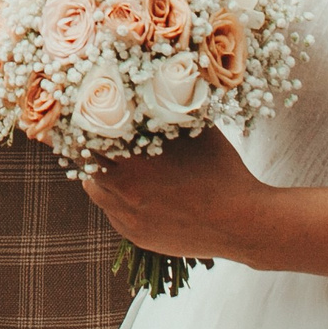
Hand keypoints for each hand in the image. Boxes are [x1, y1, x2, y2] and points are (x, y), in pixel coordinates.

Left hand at [80, 129, 270, 263]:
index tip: (86, 116)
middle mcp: (124, 191)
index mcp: (133, 161)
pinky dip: (114, 201)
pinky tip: (128, 190)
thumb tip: (150, 90)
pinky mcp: (138, 238)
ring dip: (98, 176)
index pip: (90, 138)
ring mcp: (129, 219)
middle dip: (90, 150)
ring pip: (96, 193)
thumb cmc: (222, 170)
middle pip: (86, 165)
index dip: (87, 125)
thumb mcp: (195, 132)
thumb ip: (167, 112)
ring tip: (110, 164)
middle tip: (94, 137)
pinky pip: (112, 216)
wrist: (241, 222)